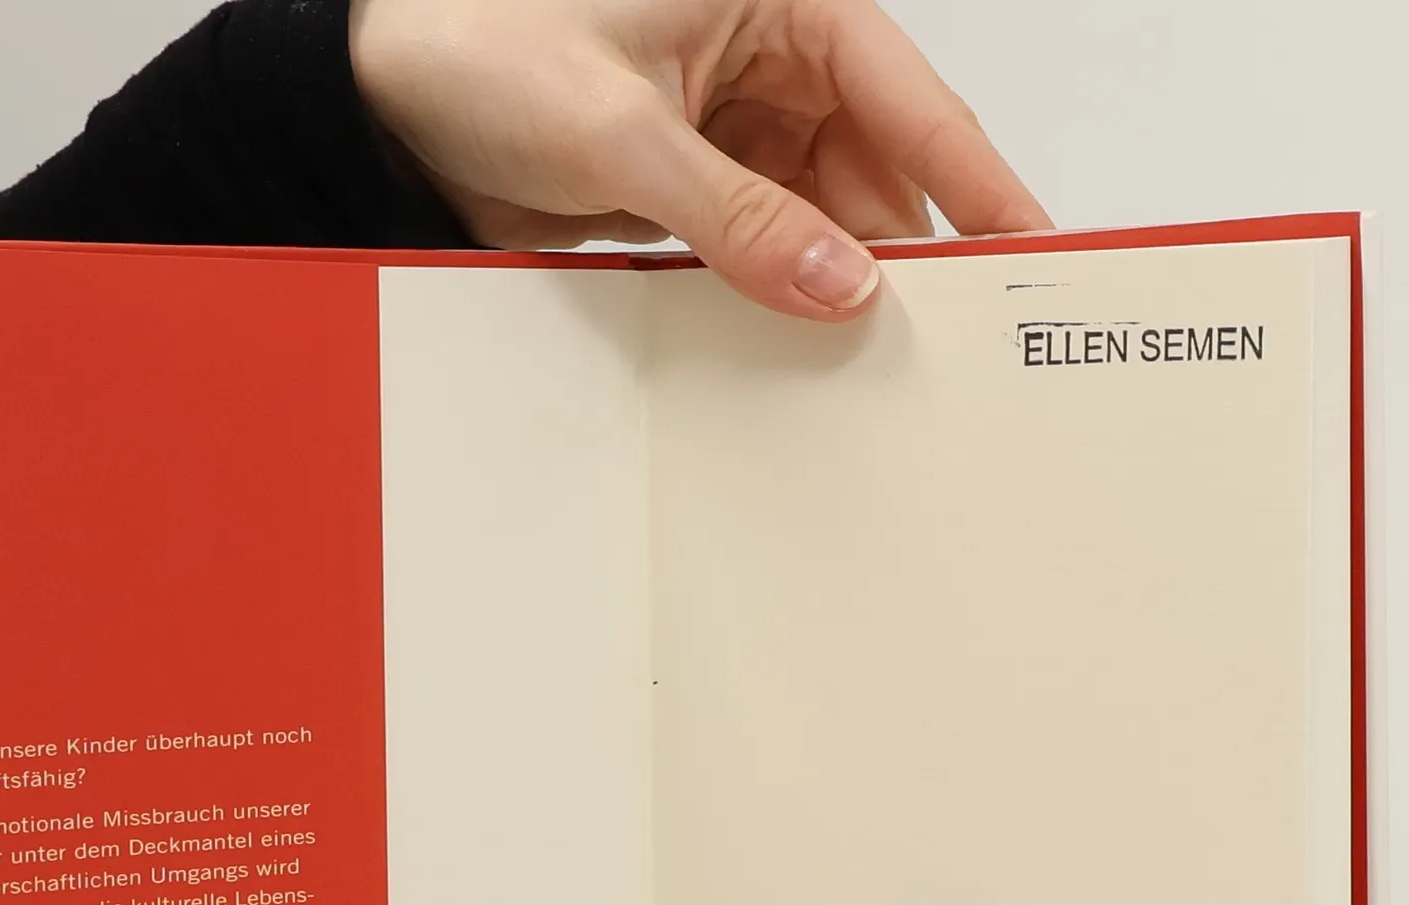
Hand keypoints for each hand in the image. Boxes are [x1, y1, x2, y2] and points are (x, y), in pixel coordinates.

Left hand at [351, 0, 1048, 319]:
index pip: (909, 96)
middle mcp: (766, 61)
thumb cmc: (477, 52)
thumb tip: (840, 285)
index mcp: (776, 0)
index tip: (1028, 250)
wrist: (380, 110)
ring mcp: (731, 130)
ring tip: (873, 363)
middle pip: (876, 169)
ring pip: (822, 218)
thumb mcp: (620, 134)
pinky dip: (778, 295)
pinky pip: (763, 247)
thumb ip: (738, 217)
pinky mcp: (692, 188)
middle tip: (948, 342)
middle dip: (903, 252)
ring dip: (836, 285)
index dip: (975, 179)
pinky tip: (798, 347)